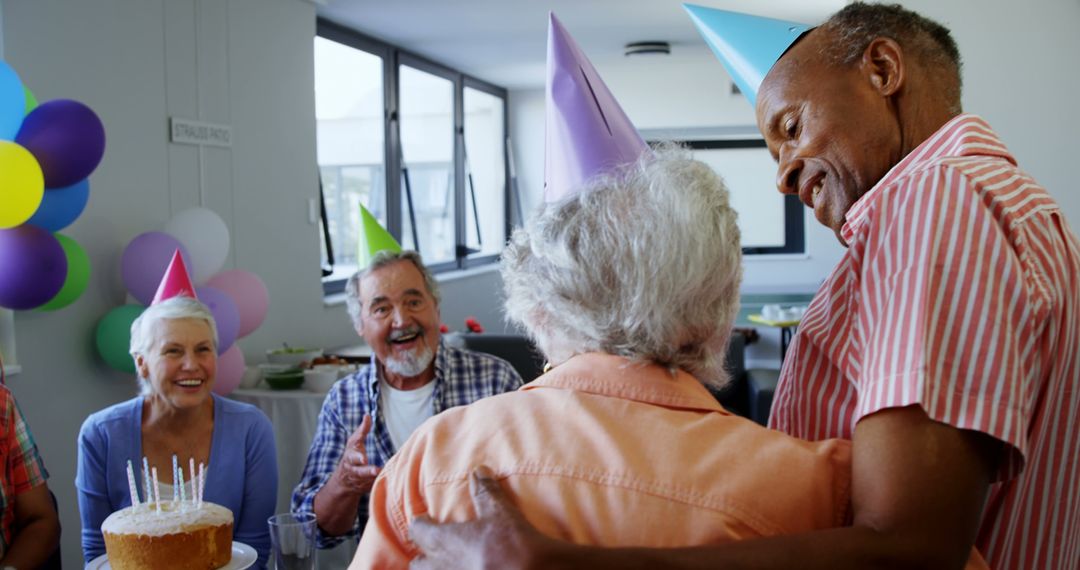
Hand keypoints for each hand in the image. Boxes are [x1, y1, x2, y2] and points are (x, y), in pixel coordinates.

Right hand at [334, 414, 379, 494]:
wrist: (344, 480)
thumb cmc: (352, 455)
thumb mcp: (354, 442)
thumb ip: (362, 430)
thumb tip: (367, 415)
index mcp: (350, 459)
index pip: (353, 458)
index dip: (358, 458)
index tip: (364, 459)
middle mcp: (354, 471)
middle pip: (360, 472)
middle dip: (368, 471)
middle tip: (376, 470)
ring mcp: (360, 482)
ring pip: (368, 482)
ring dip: (376, 479)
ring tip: (385, 476)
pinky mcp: (367, 489)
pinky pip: (374, 487)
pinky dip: (381, 485)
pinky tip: (390, 483)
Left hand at [409, 466, 560, 569]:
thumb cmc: (514, 544)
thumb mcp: (500, 513)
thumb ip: (486, 492)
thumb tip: (479, 471)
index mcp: (444, 541)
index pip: (417, 531)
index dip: (421, 523)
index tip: (428, 518)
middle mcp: (443, 566)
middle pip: (418, 563)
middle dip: (424, 553)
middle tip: (437, 543)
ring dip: (438, 567)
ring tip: (451, 560)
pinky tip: (469, 569)